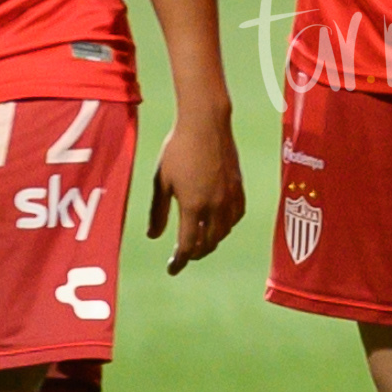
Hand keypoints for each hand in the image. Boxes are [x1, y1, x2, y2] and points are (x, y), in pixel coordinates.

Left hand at [146, 103, 245, 274]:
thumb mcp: (161, 181)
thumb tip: (153, 237)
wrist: (206, 122)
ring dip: (211, 241)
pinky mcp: (238, 187)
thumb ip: (157, 211)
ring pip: (224, 232)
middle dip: (195, 253)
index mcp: (193, 206)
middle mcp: (215, 206)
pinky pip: (236, 216)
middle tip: (183, 254)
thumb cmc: (177, 149)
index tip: (172, 269)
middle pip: (209, 243)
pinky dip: (226, 226)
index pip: (188, 246)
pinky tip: (219, 223)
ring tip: (200, 240)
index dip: (180, 261)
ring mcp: (230, 197)